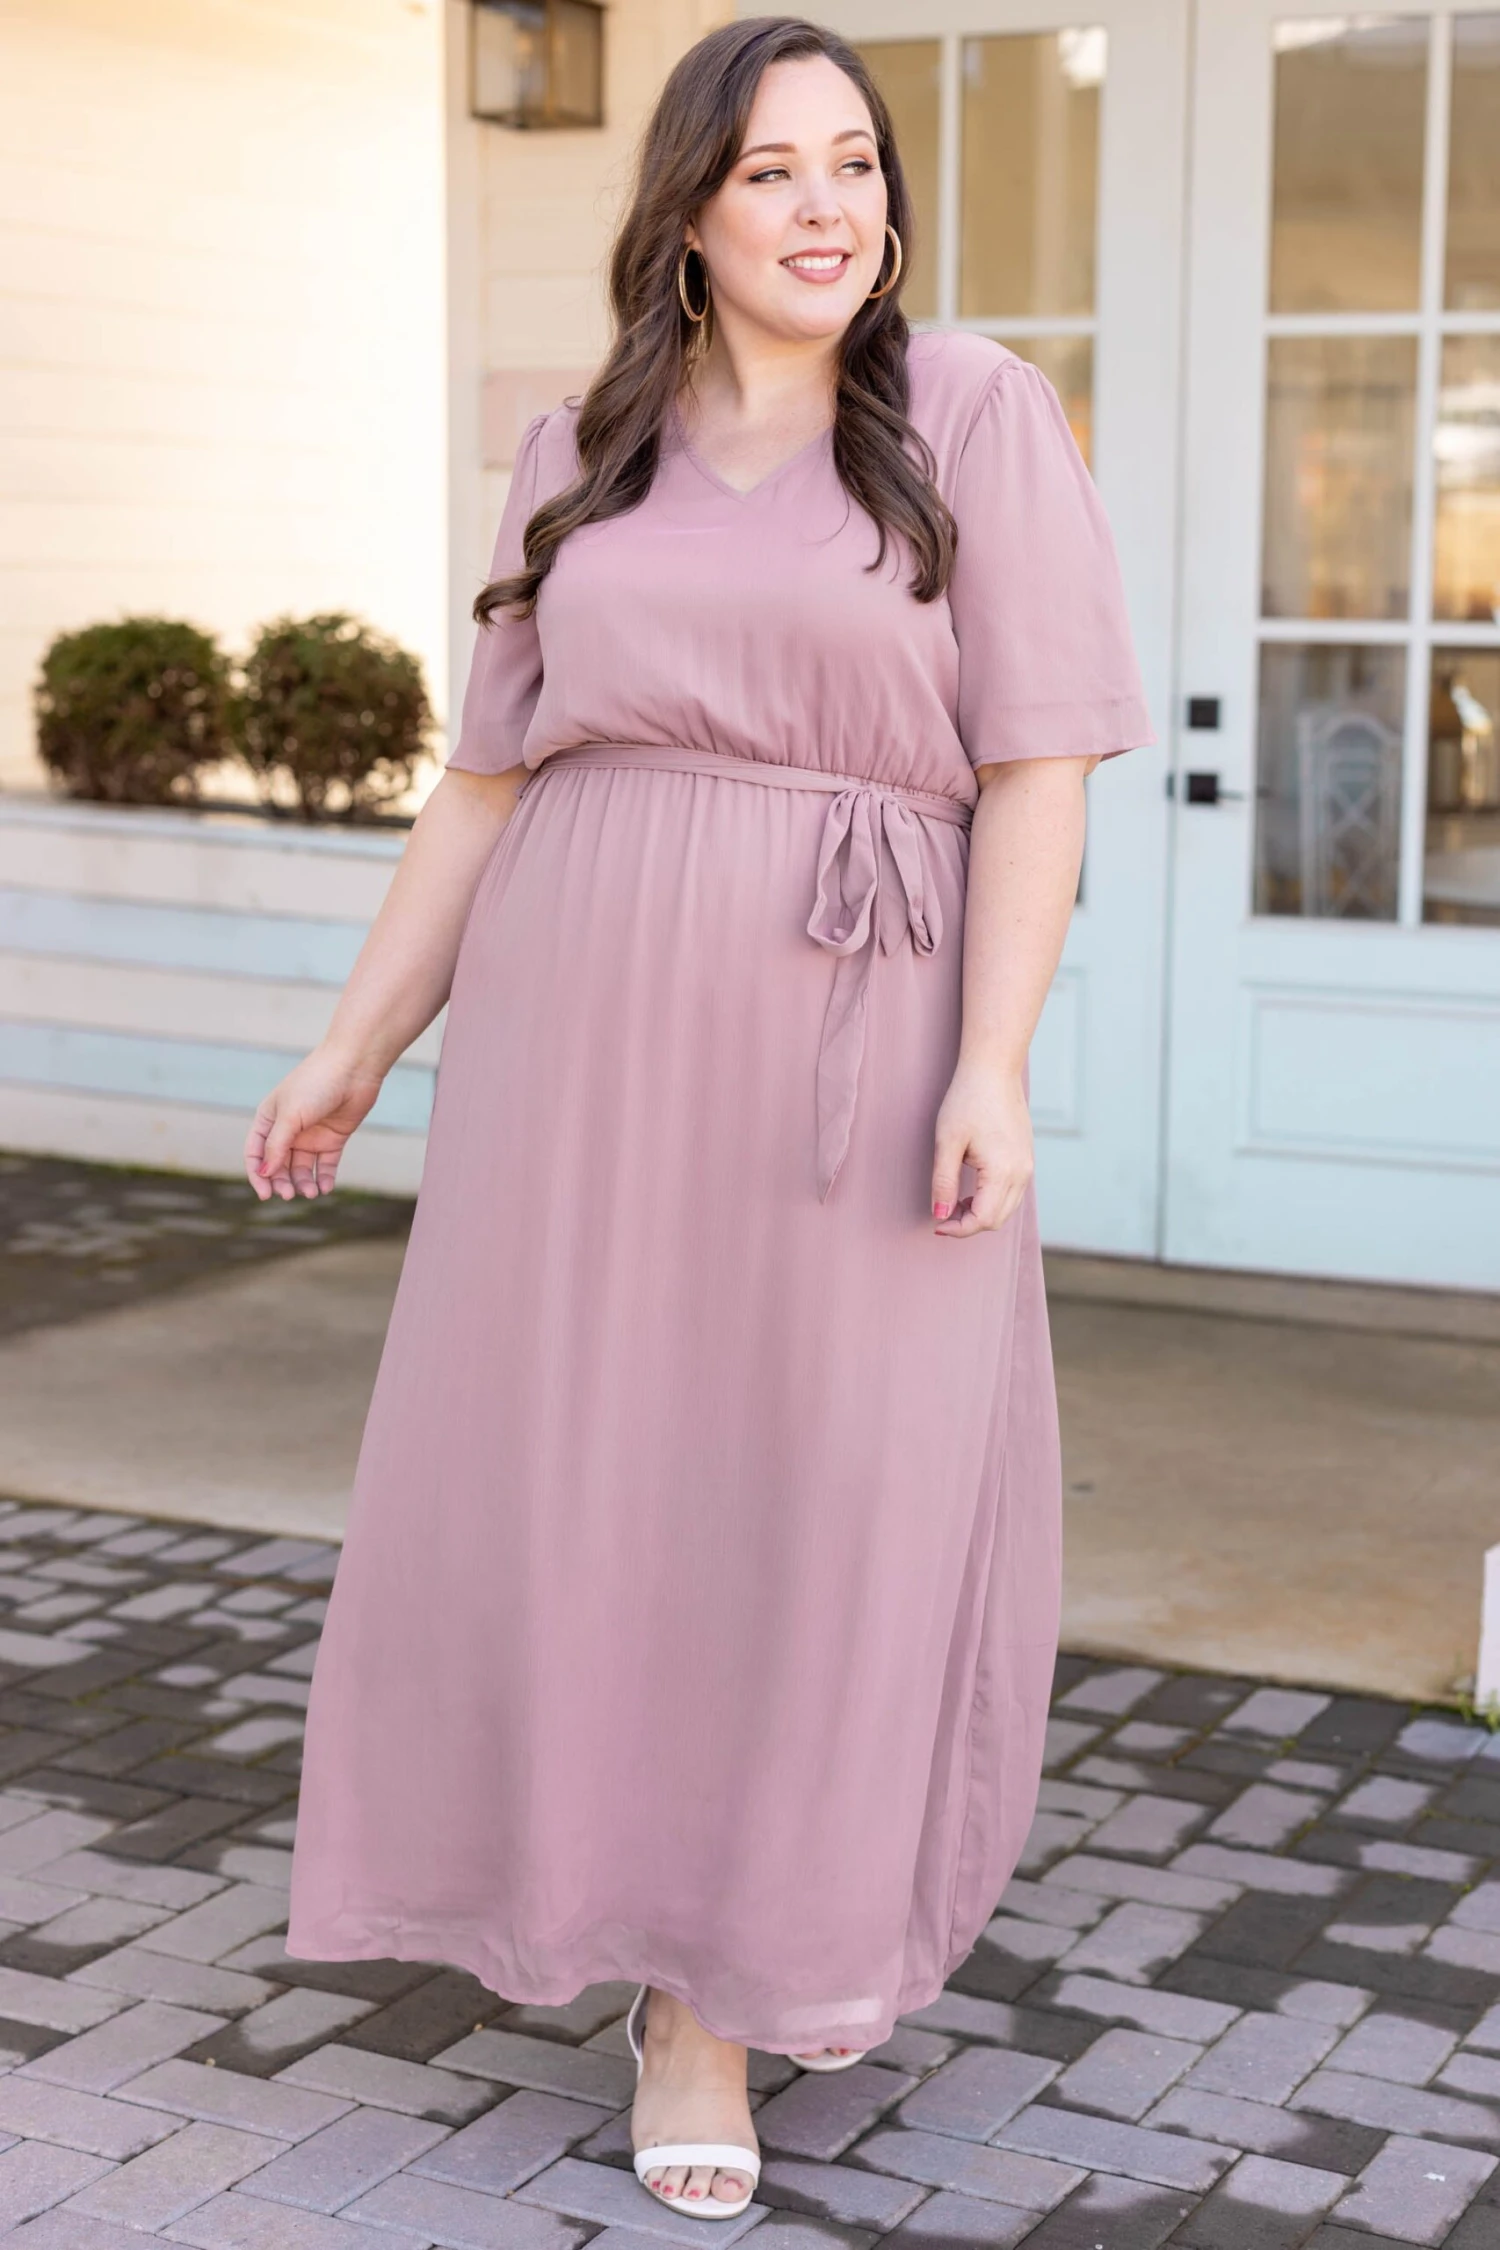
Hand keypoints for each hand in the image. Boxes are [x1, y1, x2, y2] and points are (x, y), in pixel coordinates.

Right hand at [243, 1047, 385, 1201]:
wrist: (354, 1067)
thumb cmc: (316, 1084)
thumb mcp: (290, 1116)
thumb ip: (277, 1145)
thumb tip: (264, 1173)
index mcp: (269, 1119)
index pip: (256, 1153)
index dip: (258, 1175)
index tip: (264, 1194)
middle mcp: (288, 1129)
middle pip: (278, 1165)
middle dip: (281, 1182)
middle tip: (289, 1195)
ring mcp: (311, 1135)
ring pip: (301, 1168)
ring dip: (303, 1182)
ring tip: (310, 1192)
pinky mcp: (333, 1138)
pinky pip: (325, 1165)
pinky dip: (323, 1178)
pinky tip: (324, 1188)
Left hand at [930, 1062, 1033, 1237]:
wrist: (993, 1070)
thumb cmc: (967, 1100)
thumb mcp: (947, 1142)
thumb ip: (943, 1182)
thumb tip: (939, 1215)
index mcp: (1003, 1171)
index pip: (983, 1219)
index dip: (958, 1228)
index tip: (936, 1224)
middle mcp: (1022, 1173)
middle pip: (998, 1219)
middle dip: (969, 1224)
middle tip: (943, 1214)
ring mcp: (1028, 1166)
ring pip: (1008, 1209)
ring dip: (982, 1213)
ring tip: (955, 1200)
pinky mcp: (1027, 1158)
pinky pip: (1013, 1193)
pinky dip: (993, 1200)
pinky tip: (972, 1189)